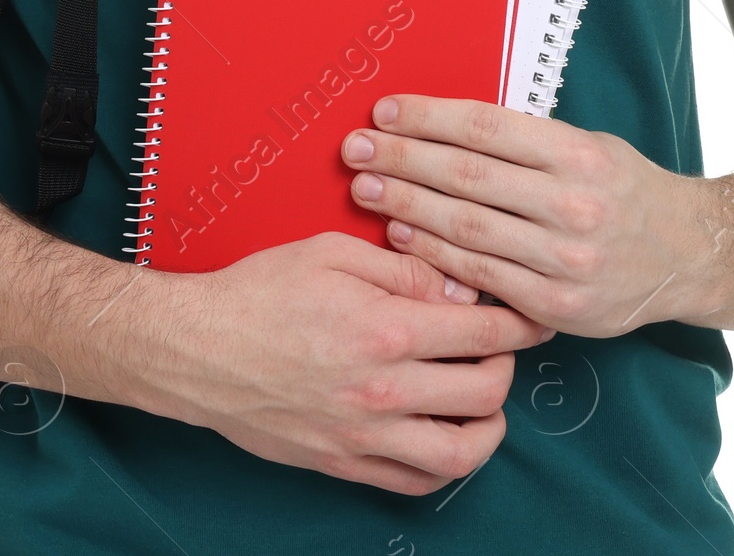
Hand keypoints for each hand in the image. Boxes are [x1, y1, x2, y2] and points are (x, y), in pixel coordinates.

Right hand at [139, 231, 551, 493]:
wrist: (199, 348)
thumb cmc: (261, 291)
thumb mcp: (333, 253)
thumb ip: (404, 268)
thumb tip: (459, 285)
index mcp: (386, 329)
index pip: (483, 330)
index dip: (520, 321)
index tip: (534, 314)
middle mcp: (383, 390)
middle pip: (485, 391)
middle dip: (508, 364)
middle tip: (502, 345)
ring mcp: (364, 435)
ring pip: (460, 453)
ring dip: (489, 426)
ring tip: (486, 398)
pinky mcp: (344, 463)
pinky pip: (413, 481)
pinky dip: (444, 465)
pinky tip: (445, 433)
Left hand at [341, 97, 709, 336]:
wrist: (689, 256)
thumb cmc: (625, 189)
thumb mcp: (589, 144)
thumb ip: (526, 141)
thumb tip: (444, 124)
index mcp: (577, 153)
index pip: (485, 127)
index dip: (427, 117)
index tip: (384, 111)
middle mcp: (572, 204)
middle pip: (466, 175)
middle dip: (403, 157)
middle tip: (355, 148)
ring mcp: (564, 260)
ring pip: (467, 227)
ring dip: (407, 205)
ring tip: (367, 187)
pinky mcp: (556, 305)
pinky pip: (481, 277)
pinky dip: (435, 255)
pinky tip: (402, 236)